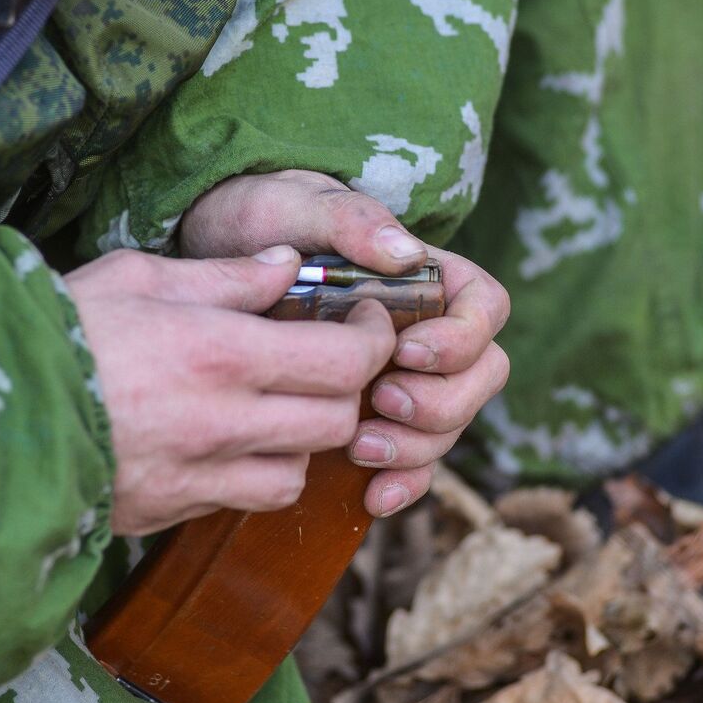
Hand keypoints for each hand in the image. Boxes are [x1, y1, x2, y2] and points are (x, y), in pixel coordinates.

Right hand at [66, 246, 396, 534]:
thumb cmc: (52, 328)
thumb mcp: (136, 276)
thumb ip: (224, 275)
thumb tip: (288, 264)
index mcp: (221, 353)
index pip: (345, 362)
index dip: (374, 342)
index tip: (368, 322)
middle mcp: (222, 423)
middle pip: (336, 424)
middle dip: (348, 392)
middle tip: (329, 362)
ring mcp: (195, 477)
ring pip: (296, 475)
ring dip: (300, 442)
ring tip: (274, 407)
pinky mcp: (165, 514)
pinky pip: (239, 503)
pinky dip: (252, 475)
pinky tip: (226, 443)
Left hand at [181, 170, 510, 516]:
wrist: (217, 257)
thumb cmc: (266, 218)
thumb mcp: (298, 205)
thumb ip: (350, 221)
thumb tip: (404, 252)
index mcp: (427, 277)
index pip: (485, 308)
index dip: (461, 339)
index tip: (407, 351)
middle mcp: (428, 331)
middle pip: (481, 377)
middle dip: (442, 402)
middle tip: (383, 401)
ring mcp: (405, 379)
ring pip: (450, 426)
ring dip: (417, 447)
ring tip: (357, 447)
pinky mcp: (374, 419)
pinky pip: (414, 463)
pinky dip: (402, 484)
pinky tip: (370, 497)